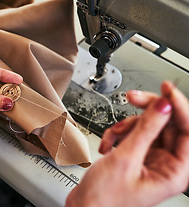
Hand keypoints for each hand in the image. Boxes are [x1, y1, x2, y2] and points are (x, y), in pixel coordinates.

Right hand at [66, 81, 188, 206]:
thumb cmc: (104, 198)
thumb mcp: (125, 159)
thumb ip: (146, 130)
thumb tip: (164, 106)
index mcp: (175, 171)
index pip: (187, 130)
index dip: (178, 106)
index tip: (166, 89)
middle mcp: (166, 164)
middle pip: (166, 124)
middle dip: (146, 112)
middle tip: (133, 98)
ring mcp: (151, 159)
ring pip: (147, 126)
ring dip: (126, 126)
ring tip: (112, 136)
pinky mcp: (137, 156)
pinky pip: (133, 134)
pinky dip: (118, 135)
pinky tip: (108, 145)